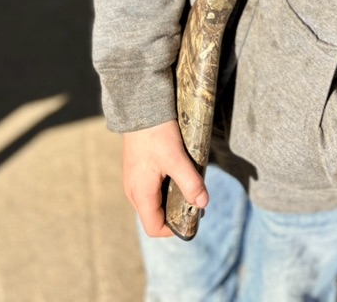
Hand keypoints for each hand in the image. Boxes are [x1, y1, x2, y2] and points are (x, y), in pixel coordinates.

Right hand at [122, 119, 208, 236]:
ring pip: (153, 200)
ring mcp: (133, 180)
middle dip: (175, 212)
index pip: (154, 227)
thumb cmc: (156, 134)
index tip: (191, 217)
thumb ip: (190, 183)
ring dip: (170, 198)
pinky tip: (178, 172)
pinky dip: (165, 186)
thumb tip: (202, 204)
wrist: (140, 107)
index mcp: (140, 194)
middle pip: (154, 215)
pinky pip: (150, 187)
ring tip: (189, 184)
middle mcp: (133, 191)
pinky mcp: (136, 169)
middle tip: (195, 200)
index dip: (173, 229)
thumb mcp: (177, 158)